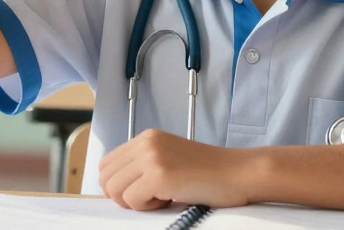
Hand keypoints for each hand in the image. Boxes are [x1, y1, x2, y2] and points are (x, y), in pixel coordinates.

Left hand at [99, 129, 250, 210]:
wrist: (238, 173)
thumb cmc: (209, 172)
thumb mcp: (169, 158)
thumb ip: (142, 165)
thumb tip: (114, 187)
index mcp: (146, 137)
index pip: (106, 164)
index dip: (117, 185)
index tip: (138, 192)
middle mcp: (145, 143)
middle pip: (105, 177)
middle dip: (122, 195)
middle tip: (150, 197)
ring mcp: (151, 157)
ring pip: (114, 190)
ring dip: (135, 201)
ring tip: (162, 196)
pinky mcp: (158, 175)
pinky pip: (132, 200)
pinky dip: (148, 207)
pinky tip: (170, 198)